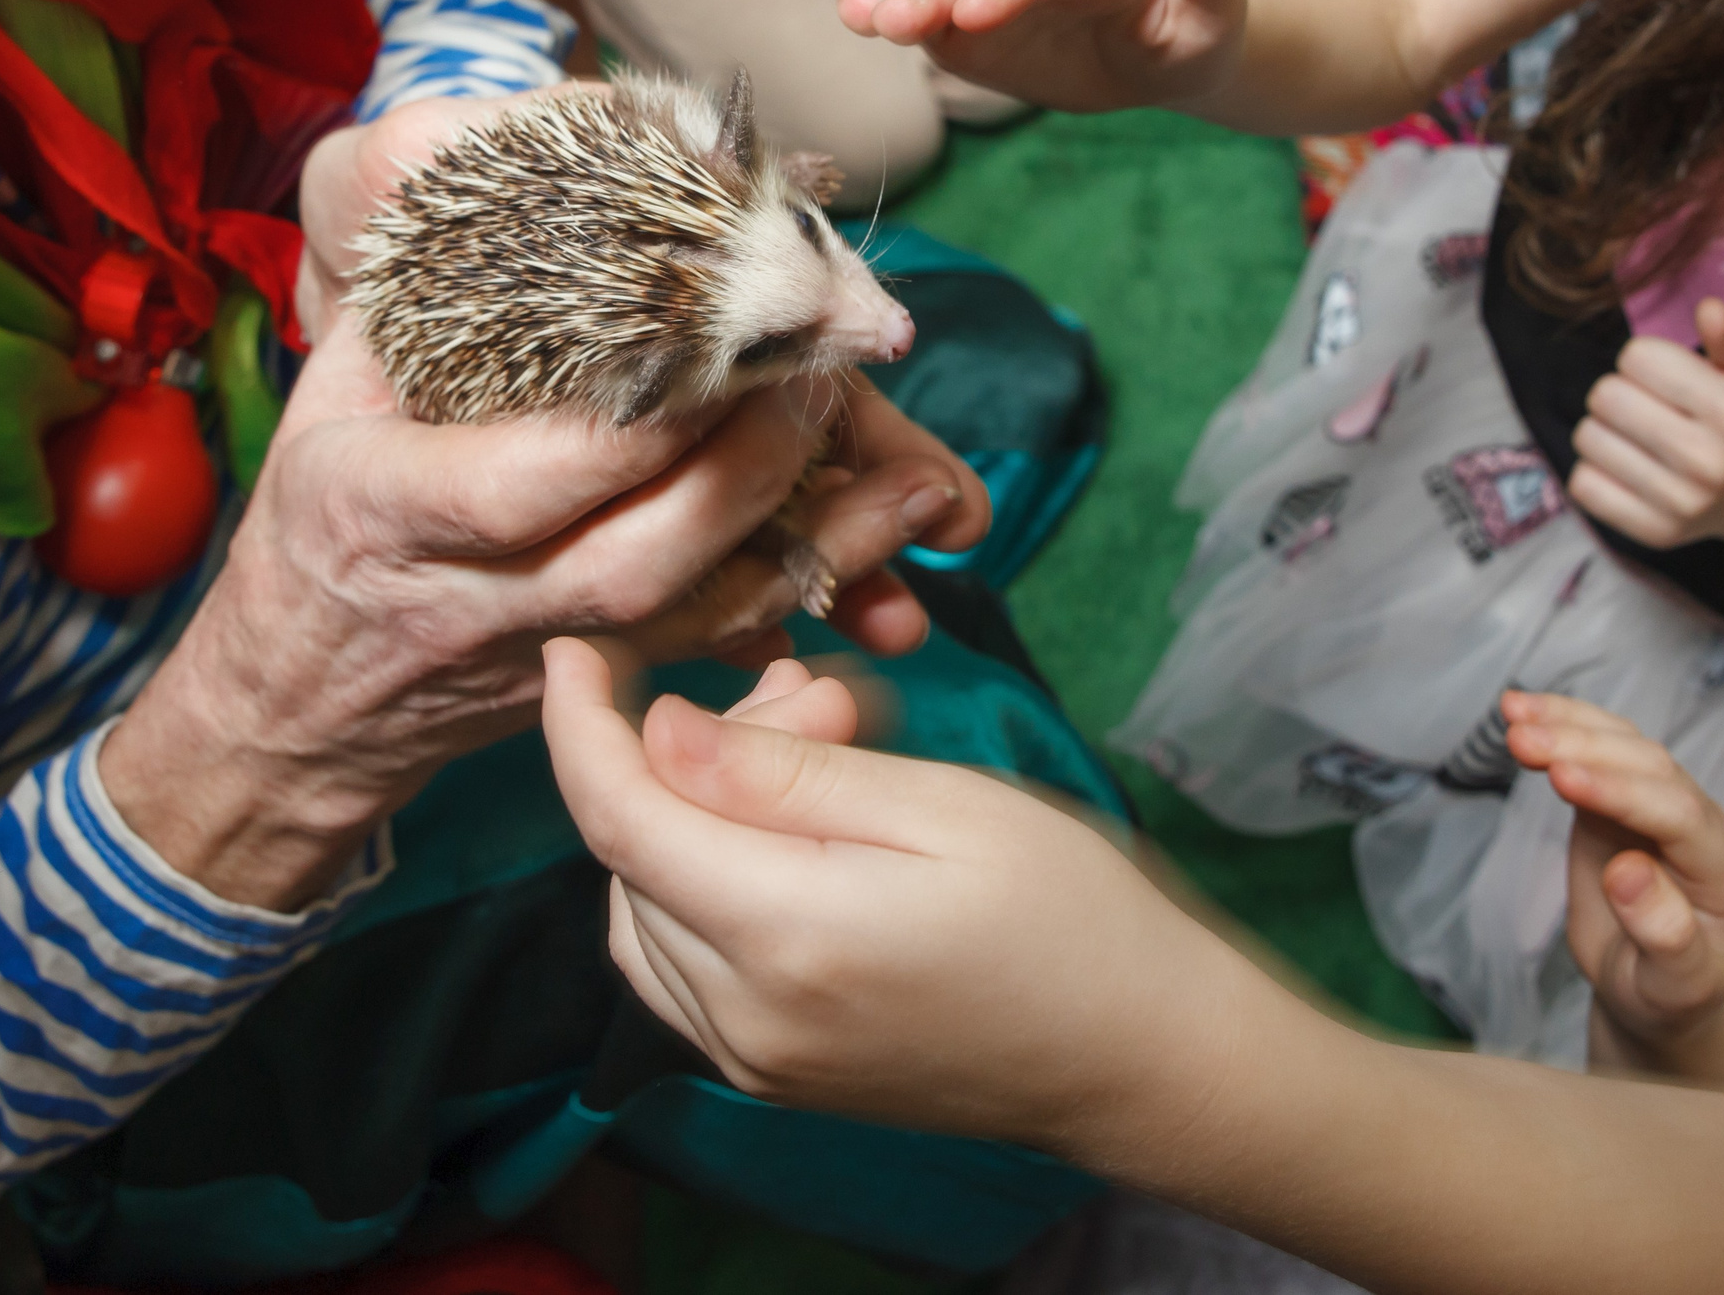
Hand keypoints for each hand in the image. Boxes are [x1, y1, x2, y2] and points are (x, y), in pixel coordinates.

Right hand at [301, 88, 988, 657]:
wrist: (305, 700)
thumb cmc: (321, 515)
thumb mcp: (333, 393)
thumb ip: (412, 289)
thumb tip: (501, 150)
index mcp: (381, 513)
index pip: (513, 486)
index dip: (629, 427)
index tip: (711, 343)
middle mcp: (470, 601)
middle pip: (630, 561)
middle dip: (741, 471)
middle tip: (817, 377)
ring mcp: (542, 656)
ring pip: (693, 618)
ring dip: (813, 543)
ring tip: (904, 467)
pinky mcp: (602, 680)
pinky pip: (717, 649)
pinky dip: (809, 589)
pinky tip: (878, 533)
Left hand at [540, 640, 1254, 1149]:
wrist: (1144, 1059)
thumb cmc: (1071, 916)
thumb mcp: (940, 805)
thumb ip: (785, 774)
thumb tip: (659, 732)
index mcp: (784, 938)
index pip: (620, 817)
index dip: (581, 723)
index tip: (579, 648)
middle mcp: (744, 1018)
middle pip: (633, 857)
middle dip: (687, 754)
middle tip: (822, 701)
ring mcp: (753, 1060)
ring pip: (644, 910)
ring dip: (693, 817)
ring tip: (819, 755)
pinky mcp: (773, 1075)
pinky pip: (680, 966)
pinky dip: (701, 883)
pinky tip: (790, 833)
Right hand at [1504, 692, 1723, 1087]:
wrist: (1652, 992)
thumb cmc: (1665, 995)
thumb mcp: (1671, 987)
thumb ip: (1664, 935)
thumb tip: (1628, 870)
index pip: (1680, 816)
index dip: (1622, 792)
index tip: (1562, 779)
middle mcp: (1703, 829)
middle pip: (1652, 768)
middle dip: (1587, 748)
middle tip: (1522, 740)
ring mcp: (1664, 807)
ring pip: (1626, 747)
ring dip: (1570, 724)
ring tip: (1512, 712)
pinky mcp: (1625, 798)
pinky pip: (1601, 750)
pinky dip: (1562, 724)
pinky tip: (1520, 709)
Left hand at [1570, 299, 1723, 550]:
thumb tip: (1708, 309)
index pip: (1637, 358)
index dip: (1646, 359)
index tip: (1667, 375)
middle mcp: (1711, 461)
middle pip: (1605, 397)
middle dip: (1620, 391)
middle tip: (1649, 405)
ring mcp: (1682, 503)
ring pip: (1587, 438)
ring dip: (1604, 429)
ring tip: (1639, 434)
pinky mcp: (1654, 532)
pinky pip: (1582, 485)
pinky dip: (1595, 470)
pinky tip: (1628, 465)